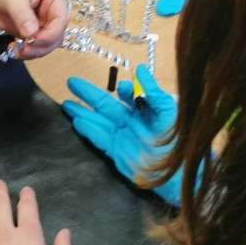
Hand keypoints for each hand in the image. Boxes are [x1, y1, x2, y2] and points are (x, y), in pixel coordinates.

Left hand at [0, 0, 68, 58]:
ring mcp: (40, 23)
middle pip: (56, 37)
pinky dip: (25, 52)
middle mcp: (51, 12)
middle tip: (25, 50)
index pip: (60, 21)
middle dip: (42, 46)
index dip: (51, 35)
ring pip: (45, 45)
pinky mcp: (29, 32)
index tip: (35, 40)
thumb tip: (32, 34)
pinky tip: (13, 49)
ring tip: (17, 51)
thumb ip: (23, 15)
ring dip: (34, 52)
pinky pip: (32, 47)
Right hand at [63, 66, 181, 204]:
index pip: (129, 95)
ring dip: (82, 111)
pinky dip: (88, 130)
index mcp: (145, 110)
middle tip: (72, 82)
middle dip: (89, 94)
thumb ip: (154, 92)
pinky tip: (76, 122)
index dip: (123, 90)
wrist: (179, 175)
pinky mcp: (116, 153)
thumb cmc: (179, 142)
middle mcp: (131, 121)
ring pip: (97, 120)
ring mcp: (122, 136)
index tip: (123, 88)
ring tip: (66, 103)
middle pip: (106, 104)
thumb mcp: (170, 113)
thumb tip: (140, 69)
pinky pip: (99, 139)